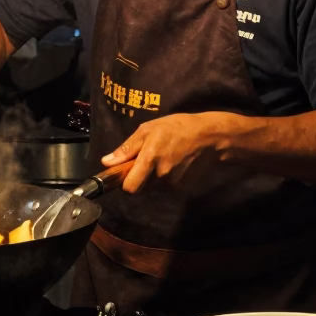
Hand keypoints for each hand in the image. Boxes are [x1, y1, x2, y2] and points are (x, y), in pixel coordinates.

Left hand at [102, 112, 225, 194]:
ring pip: (154, 186)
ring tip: (165, 157)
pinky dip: (168, 178)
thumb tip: (106, 162)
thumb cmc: (176, 127)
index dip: (125, 183)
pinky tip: (175, 163)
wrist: (209, 137)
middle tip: (147, 161)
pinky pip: (167, 186)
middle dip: (140, 178)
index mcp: (150, 158)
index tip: (125, 175)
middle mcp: (161, 174)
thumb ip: (127, 148)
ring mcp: (174, 183)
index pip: (130, 187)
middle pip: (141, 188)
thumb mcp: (148, 129)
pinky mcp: (183, 187)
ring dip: (155, 177)